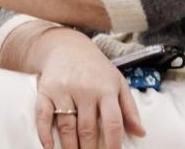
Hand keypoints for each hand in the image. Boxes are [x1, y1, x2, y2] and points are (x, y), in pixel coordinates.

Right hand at [30, 28, 143, 148]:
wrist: (66, 46)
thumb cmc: (96, 69)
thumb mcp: (118, 82)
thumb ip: (130, 109)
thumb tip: (141, 133)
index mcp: (105, 89)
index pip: (112, 122)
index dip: (113, 143)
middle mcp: (84, 89)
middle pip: (88, 128)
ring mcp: (63, 90)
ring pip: (67, 126)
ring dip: (70, 147)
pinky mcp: (45, 90)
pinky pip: (43, 115)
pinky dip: (44, 133)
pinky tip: (50, 147)